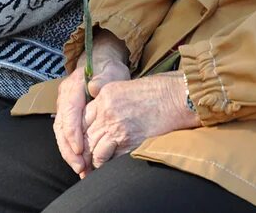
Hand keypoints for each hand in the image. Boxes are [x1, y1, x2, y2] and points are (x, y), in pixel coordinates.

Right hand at [53, 38, 130, 176]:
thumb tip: (93, 87)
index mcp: (73, 86)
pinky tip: (80, 163)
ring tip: (81, 169)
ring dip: (69, 153)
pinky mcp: (67, 115)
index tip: (80, 149)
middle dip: (69, 148)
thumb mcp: (111, 71)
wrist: (101, 64)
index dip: (73, 131)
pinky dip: (71, 150)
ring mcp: (64, 106)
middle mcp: (64, 97)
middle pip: (61, 125)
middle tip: (80, 167)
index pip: (69, 110)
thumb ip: (103, 79)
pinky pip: (65, 134)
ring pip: (60, 133)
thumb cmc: (109, 70)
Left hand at [83, 73, 200, 170]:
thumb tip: (97, 118)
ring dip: (92, 160)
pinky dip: (106, 165)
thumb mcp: (124, 88)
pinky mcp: (128, 142)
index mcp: (103, 96)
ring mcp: (116, 127)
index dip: (79, 134)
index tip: (79, 143)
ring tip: (92, 168)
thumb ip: (106, 101)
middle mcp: (106, 112)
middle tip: (82, 162)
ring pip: (94, 150)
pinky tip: (106, 168)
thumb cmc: (155, 91)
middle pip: (85, 136)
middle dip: (82, 151)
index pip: (81, 118)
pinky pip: (109, 158)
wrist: (176, 98)